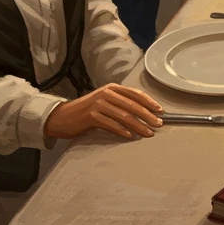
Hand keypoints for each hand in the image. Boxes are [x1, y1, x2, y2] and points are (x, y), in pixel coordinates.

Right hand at [43, 83, 162, 140]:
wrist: (63, 117)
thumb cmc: (87, 111)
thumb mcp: (105, 101)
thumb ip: (121, 103)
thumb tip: (145, 112)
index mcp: (112, 88)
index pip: (135, 94)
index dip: (149, 102)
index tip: (160, 111)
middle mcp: (106, 94)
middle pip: (132, 105)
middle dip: (147, 116)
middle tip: (158, 124)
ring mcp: (98, 104)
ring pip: (124, 116)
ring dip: (138, 125)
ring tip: (148, 133)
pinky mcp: (91, 116)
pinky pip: (111, 124)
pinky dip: (122, 131)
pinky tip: (130, 136)